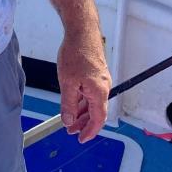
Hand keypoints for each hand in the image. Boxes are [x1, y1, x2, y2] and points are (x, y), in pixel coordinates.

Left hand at [57, 26, 110, 143]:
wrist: (82, 32)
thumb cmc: (76, 53)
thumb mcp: (67, 82)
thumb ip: (68, 104)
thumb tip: (68, 120)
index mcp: (99, 92)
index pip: (98, 119)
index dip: (90, 131)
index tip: (81, 139)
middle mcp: (103, 88)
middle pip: (96, 112)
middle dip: (83, 123)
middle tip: (70, 131)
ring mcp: (100, 81)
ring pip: (92, 102)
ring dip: (81, 112)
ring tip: (69, 119)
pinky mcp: (96, 74)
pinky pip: (91, 93)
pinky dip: (82, 101)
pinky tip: (73, 103)